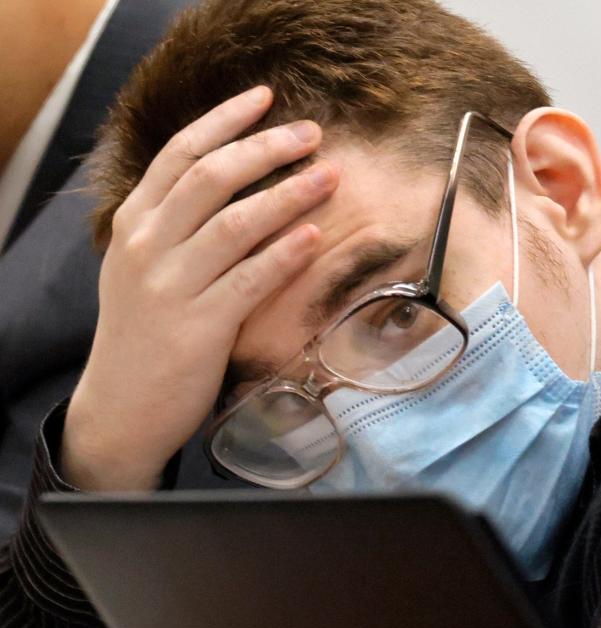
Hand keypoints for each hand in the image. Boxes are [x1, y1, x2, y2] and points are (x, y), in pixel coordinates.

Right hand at [63, 86, 337, 490]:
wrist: (121, 408)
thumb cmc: (145, 332)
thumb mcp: (143, 266)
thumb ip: (174, 223)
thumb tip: (234, 180)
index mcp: (134, 222)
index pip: (180, 152)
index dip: (226, 119)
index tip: (266, 96)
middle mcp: (147, 246)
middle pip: (212, 177)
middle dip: (267, 147)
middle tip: (313, 133)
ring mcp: (169, 286)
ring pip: (235, 223)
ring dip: (288, 194)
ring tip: (330, 176)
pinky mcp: (198, 328)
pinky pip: (249, 281)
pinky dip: (283, 255)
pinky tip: (313, 237)